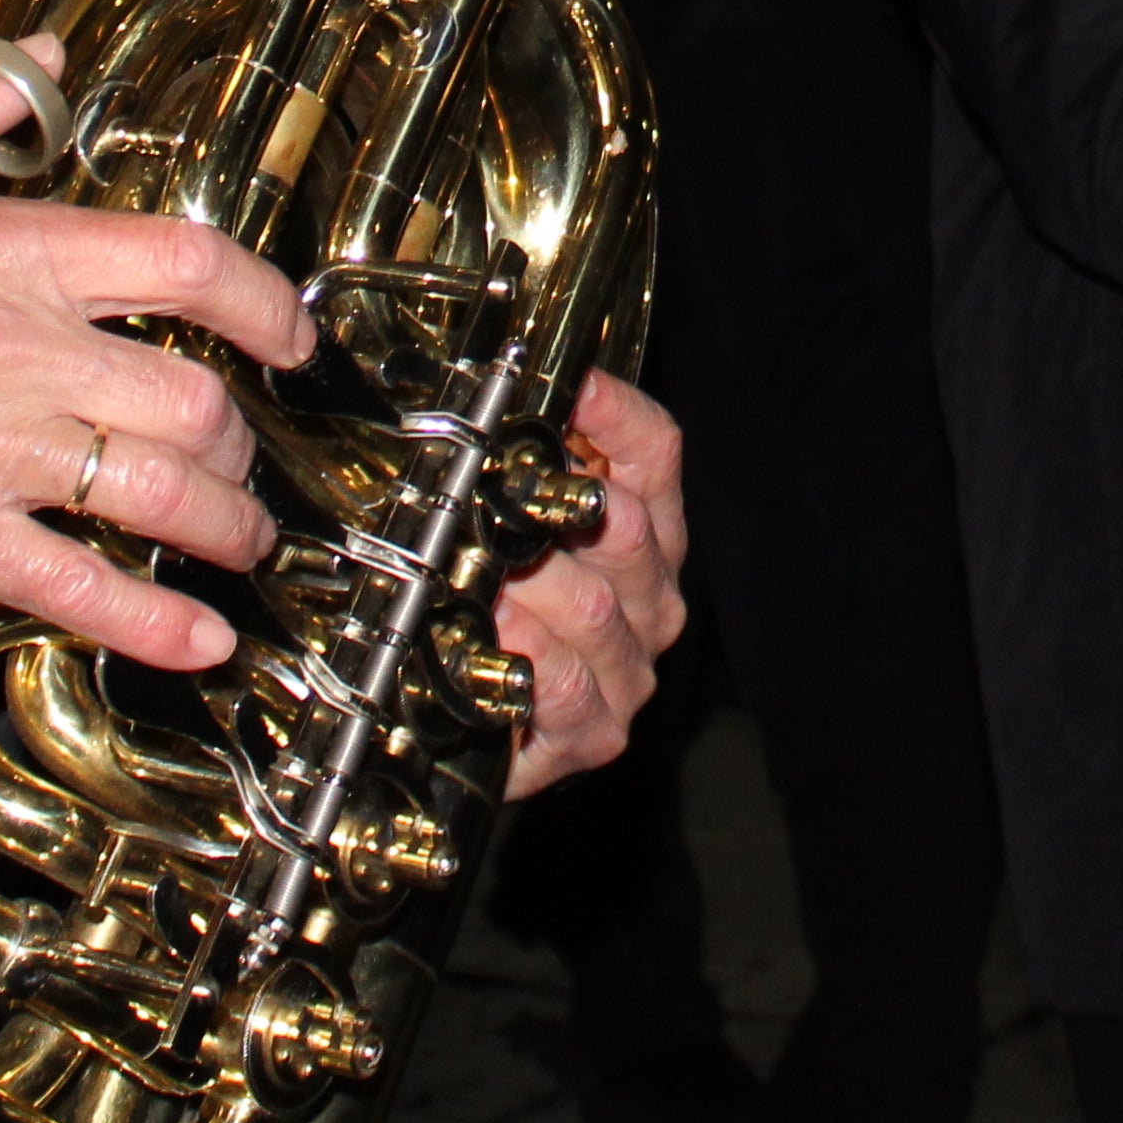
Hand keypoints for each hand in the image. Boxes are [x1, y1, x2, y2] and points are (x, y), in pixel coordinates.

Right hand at [0, 38, 319, 668]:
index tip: (287, 329)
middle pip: (193, 398)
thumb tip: (37, 58)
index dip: (263, 301)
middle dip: (241, 434)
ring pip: (156, 496)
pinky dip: (150, 621)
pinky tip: (199, 640)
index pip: (188, 265)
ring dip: (223, 524)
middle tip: (245, 450)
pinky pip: (71, 589)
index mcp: (2, 250)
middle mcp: (16, 353)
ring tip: (242, 540)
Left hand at [494, 369, 689, 798]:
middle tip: (482, 506)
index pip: (654, 451)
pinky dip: (524, 662)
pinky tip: (491, 649)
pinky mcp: (598, 731)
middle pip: (627, 524)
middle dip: (547, 513)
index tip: (565, 385)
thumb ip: (522, 471)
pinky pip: (568, 685)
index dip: (613, 412)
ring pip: (594, 605)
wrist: (471, 737)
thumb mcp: (508, 532)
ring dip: (523, 591)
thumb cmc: (494, 620)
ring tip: (468, 586)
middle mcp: (652, 597)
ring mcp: (631, 668)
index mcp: (646, 534)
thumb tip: (496, 398)